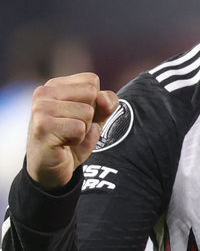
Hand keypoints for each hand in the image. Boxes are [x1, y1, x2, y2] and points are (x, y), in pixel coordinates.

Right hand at [26, 73, 118, 188]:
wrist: (53, 169)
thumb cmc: (73, 138)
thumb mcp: (97, 116)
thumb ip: (107, 102)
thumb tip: (102, 97)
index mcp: (55, 85)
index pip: (92, 80)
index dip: (94, 101)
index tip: (78, 115)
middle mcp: (44, 92)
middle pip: (91, 94)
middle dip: (90, 115)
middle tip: (72, 128)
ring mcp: (40, 108)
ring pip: (87, 112)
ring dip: (83, 129)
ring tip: (67, 136)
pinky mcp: (42, 126)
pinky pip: (79, 128)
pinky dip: (77, 139)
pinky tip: (63, 144)